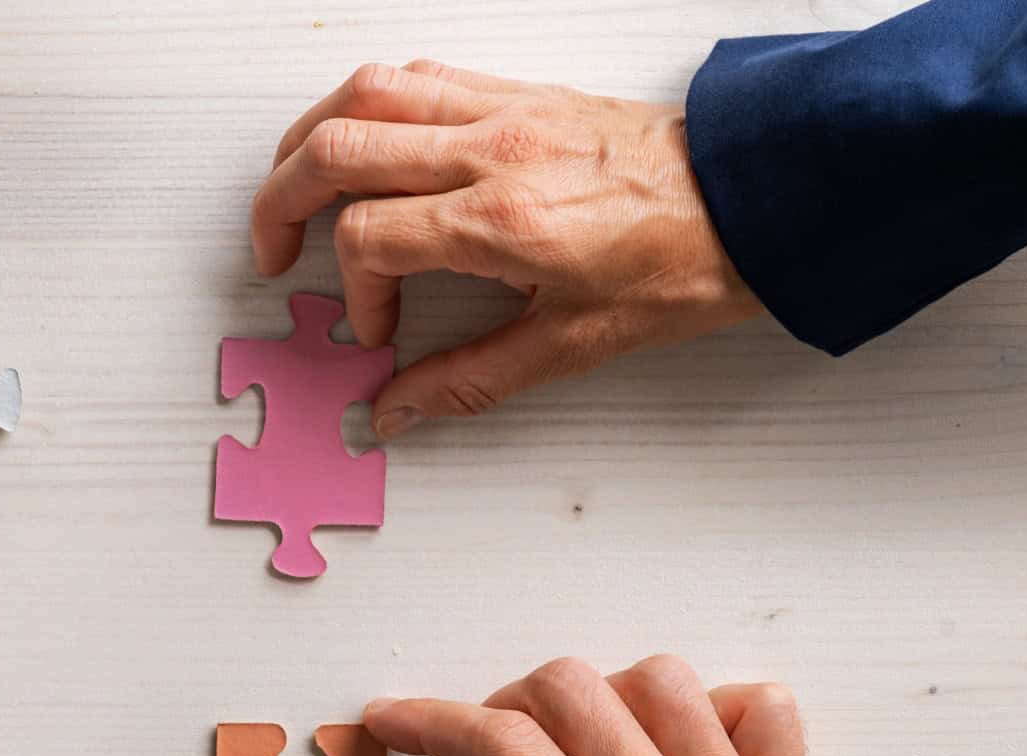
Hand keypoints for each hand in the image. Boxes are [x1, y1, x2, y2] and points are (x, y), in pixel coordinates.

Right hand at [252, 61, 761, 431]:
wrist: (757, 198)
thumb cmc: (682, 264)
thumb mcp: (573, 345)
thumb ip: (469, 379)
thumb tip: (398, 411)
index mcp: (500, 219)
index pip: (368, 238)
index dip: (353, 294)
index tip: (378, 332)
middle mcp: (491, 148)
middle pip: (338, 147)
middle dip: (280, 201)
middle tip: (270, 251)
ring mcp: (505, 108)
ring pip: (367, 90)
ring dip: (310, 136)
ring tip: (292, 184)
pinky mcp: (524, 91)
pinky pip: (420, 73)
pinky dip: (372, 104)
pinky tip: (369, 142)